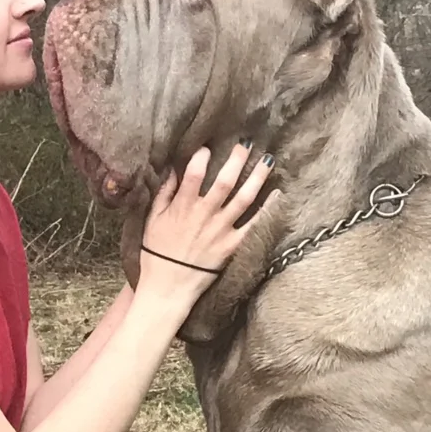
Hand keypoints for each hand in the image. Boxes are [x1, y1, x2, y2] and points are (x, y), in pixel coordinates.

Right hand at [138, 142, 275, 305]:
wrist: (168, 288)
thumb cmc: (157, 254)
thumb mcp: (153, 220)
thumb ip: (164, 193)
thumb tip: (172, 170)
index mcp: (183, 207)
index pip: (195, 174)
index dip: (202, 157)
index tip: (207, 146)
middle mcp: (205, 215)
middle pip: (225, 182)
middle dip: (237, 160)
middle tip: (246, 143)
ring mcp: (221, 230)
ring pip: (244, 198)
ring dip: (257, 177)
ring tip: (268, 160)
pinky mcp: (232, 246)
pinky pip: (254, 226)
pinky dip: (267, 210)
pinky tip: (277, 194)